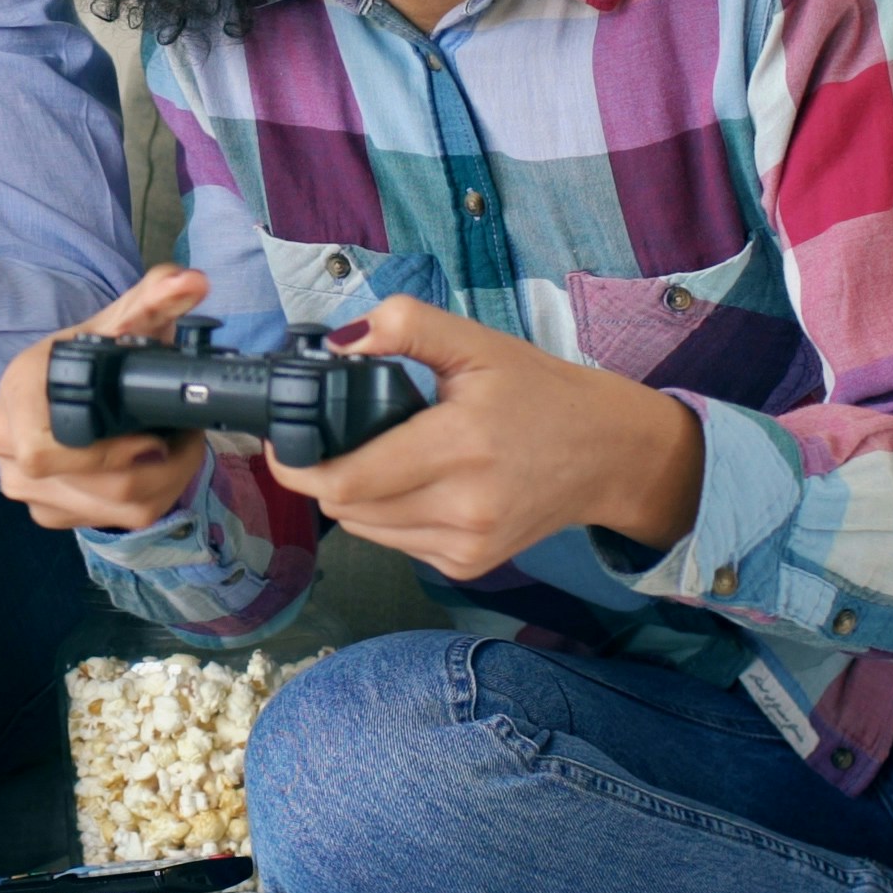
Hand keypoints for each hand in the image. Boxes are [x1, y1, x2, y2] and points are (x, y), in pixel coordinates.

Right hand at [0, 266, 217, 532]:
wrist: (63, 378)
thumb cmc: (91, 351)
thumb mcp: (121, 320)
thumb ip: (156, 297)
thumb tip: (191, 282)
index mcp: (16, 396)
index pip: (44, 453)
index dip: (107, 455)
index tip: (155, 438)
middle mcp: (8, 448)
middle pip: (95, 487)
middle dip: (162, 468)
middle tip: (187, 438)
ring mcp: (25, 486)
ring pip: (111, 510)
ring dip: (163, 484)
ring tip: (178, 449)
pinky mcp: (47, 511)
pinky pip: (108, 522)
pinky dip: (146, 499)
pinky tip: (154, 469)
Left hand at [265, 297, 706, 582]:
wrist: (607, 454)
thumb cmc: (537, 392)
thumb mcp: (476, 342)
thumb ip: (406, 326)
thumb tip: (339, 342)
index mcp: (460, 445)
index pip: (346, 480)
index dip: (299, 463)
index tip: (285, 438)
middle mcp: (463, 507)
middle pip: (346, 508)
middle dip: (324, 473)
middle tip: (329, 437)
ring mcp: (467, 545)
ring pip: (364, 530)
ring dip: (353, 496)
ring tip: (377, 455)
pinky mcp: (468, 566)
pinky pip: (396, 543)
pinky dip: (386, 515)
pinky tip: (412, 483)